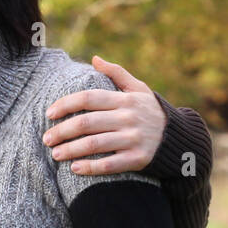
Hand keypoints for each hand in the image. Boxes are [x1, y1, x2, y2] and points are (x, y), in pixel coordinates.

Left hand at [42, 56, 165, 174]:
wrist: (180, 139)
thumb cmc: (151, 111)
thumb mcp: (139, 88)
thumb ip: (117, 73)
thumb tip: (94, 59)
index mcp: (125, 100)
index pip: (88, 98)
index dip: (65, 105)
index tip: (49, 114)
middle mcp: (128, 118)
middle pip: (86, 123)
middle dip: (62, 131)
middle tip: (46, 139)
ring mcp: (134, 139)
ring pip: (95, 144)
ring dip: (71, 150)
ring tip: (55, 154)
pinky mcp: (139, 158)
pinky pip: (110, 164)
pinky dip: (91, 167)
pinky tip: (75, 168)